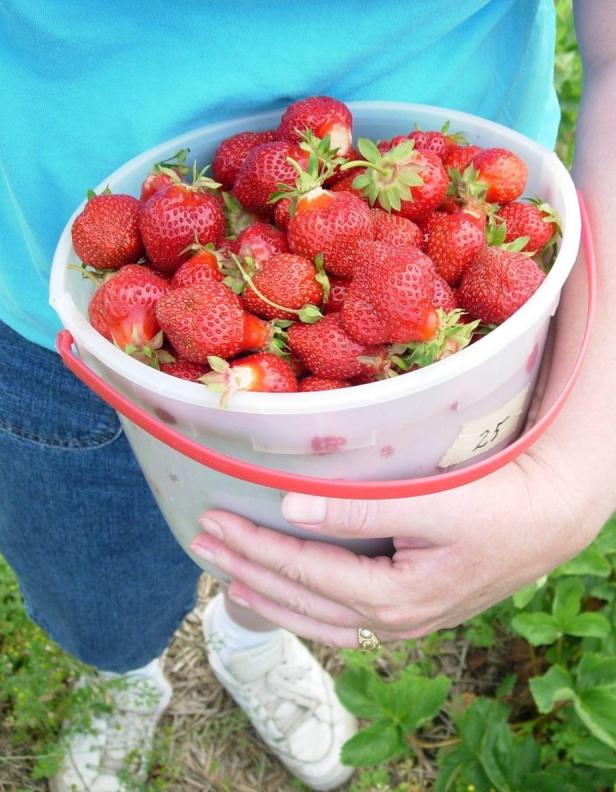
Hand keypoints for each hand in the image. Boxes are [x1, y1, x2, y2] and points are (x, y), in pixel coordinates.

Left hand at [189, 436, 603, 646]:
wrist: (548, 522)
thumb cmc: (497, 508)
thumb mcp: (432, 506)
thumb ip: (360, 509)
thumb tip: (291, 508)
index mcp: (391, 598)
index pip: (302, 572)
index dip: (254, 545)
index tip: (214, 520)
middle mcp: (388, 621)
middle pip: (298, 598)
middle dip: (246, 568)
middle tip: (202, 540)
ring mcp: (397, 622)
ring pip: (312, 617)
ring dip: (266, 592)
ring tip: (225, 572)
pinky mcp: (404, 610)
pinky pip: (335, 617)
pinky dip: (299, 604)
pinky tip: (282, 593)